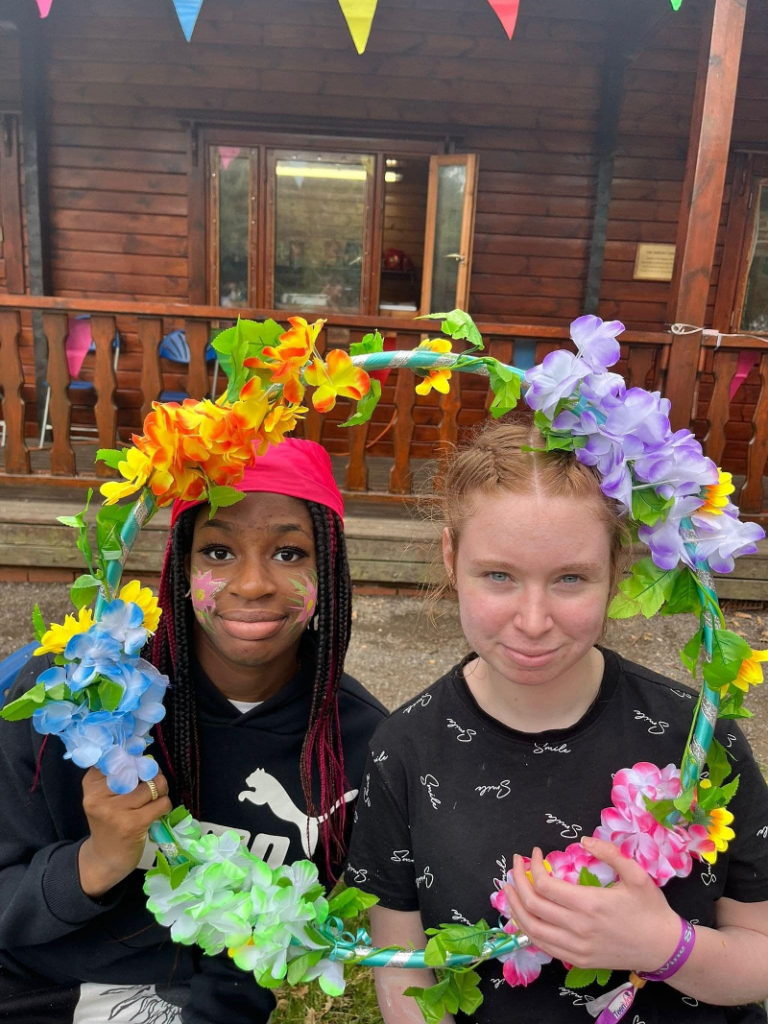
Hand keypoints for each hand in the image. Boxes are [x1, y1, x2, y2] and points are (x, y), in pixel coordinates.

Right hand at [78, 767, 170, 897]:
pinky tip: (158, 811)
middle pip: (139, 769)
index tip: (140, 765)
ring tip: (156, 799)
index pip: (118, 757)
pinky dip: (165, 805)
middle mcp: (99, 796)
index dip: (135, 758)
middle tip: (153, 784)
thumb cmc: (109, 822)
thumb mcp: (104, 797)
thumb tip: (147, 757)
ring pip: (154, 786)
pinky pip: (161, 803)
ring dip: (162, 791)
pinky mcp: (132, 824)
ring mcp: (115, 811)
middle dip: (153, 774)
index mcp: (91, 784)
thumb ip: (118, 776)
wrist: (104, 859)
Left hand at [503, 838, 679, 972]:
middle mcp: (578, 928)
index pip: (544, 886)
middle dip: (516, 882)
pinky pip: (544, 946)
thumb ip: (610, 853)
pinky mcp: (578, 960)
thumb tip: (583, 839)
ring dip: (515, 907)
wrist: (664, 948)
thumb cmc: (651, 909)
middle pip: (532, 905)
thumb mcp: (637, 874)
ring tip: (508, 889)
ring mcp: (576, 948)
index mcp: (589, 904)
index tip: (534, 853)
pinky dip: (528, 929)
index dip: (532, 867)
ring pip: (532, 929)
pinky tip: (524, 915)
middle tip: (515, 866)